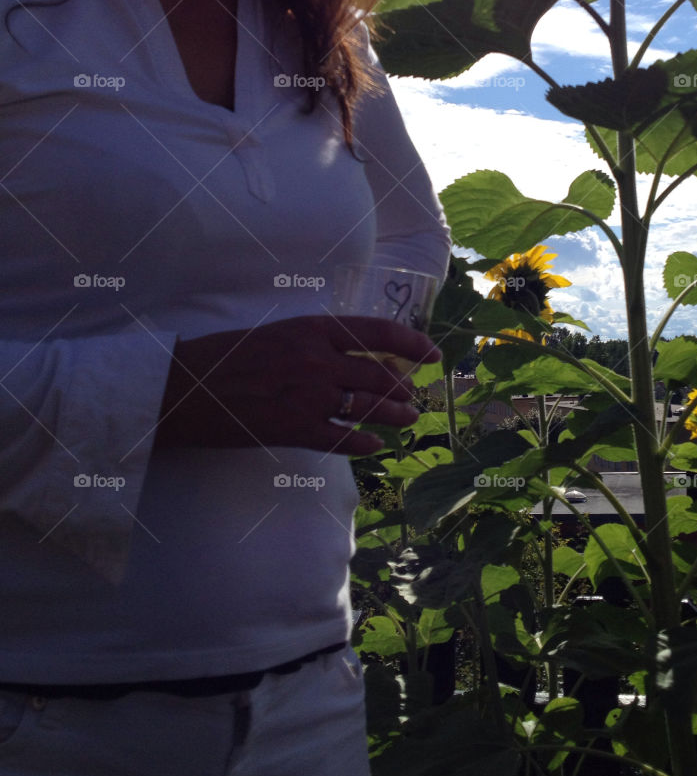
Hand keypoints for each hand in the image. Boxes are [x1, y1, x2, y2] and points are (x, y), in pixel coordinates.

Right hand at [155, 315, 440, 456]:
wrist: (184, 386)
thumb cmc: (225, 356)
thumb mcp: (277, 334)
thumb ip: (316, 343)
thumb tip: (357, 356)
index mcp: (312, 329)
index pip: (378, 332)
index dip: (413, 343)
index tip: (434, 354)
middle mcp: (317, 359)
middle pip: (379, 374)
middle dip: (404, 389)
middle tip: (414, 398)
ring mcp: (307, 396)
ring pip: (367, 407)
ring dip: (393, 415)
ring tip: (406, 419)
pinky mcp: (293, 429)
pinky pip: (342, 439)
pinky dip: (363, 443)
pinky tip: (373, 446)